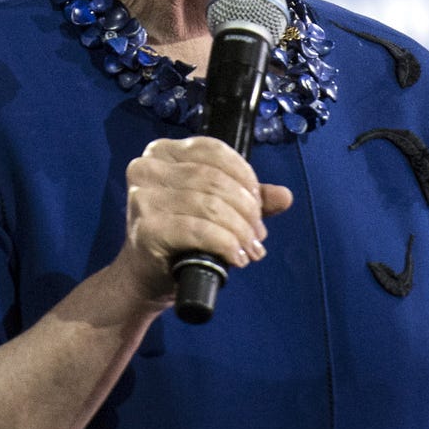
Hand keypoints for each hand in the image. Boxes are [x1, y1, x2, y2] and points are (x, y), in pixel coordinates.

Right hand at [116, 137, 293, 305]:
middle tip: (258, 236)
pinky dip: (226, 245)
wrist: (144, 277)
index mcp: (163, 152)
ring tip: (250, 249)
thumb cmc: (179, 237)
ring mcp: (143, 198)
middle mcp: (147, 168)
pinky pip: (200, 231)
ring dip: (240, 231)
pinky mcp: (147, 228)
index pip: (214, 151)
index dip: (245, 177)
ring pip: (211, 206)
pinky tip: (235, 257)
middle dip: (247, 210)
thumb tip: (285, 196)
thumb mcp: (213, 209)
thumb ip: (247, 197)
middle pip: (215, 181)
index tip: (259, 205)